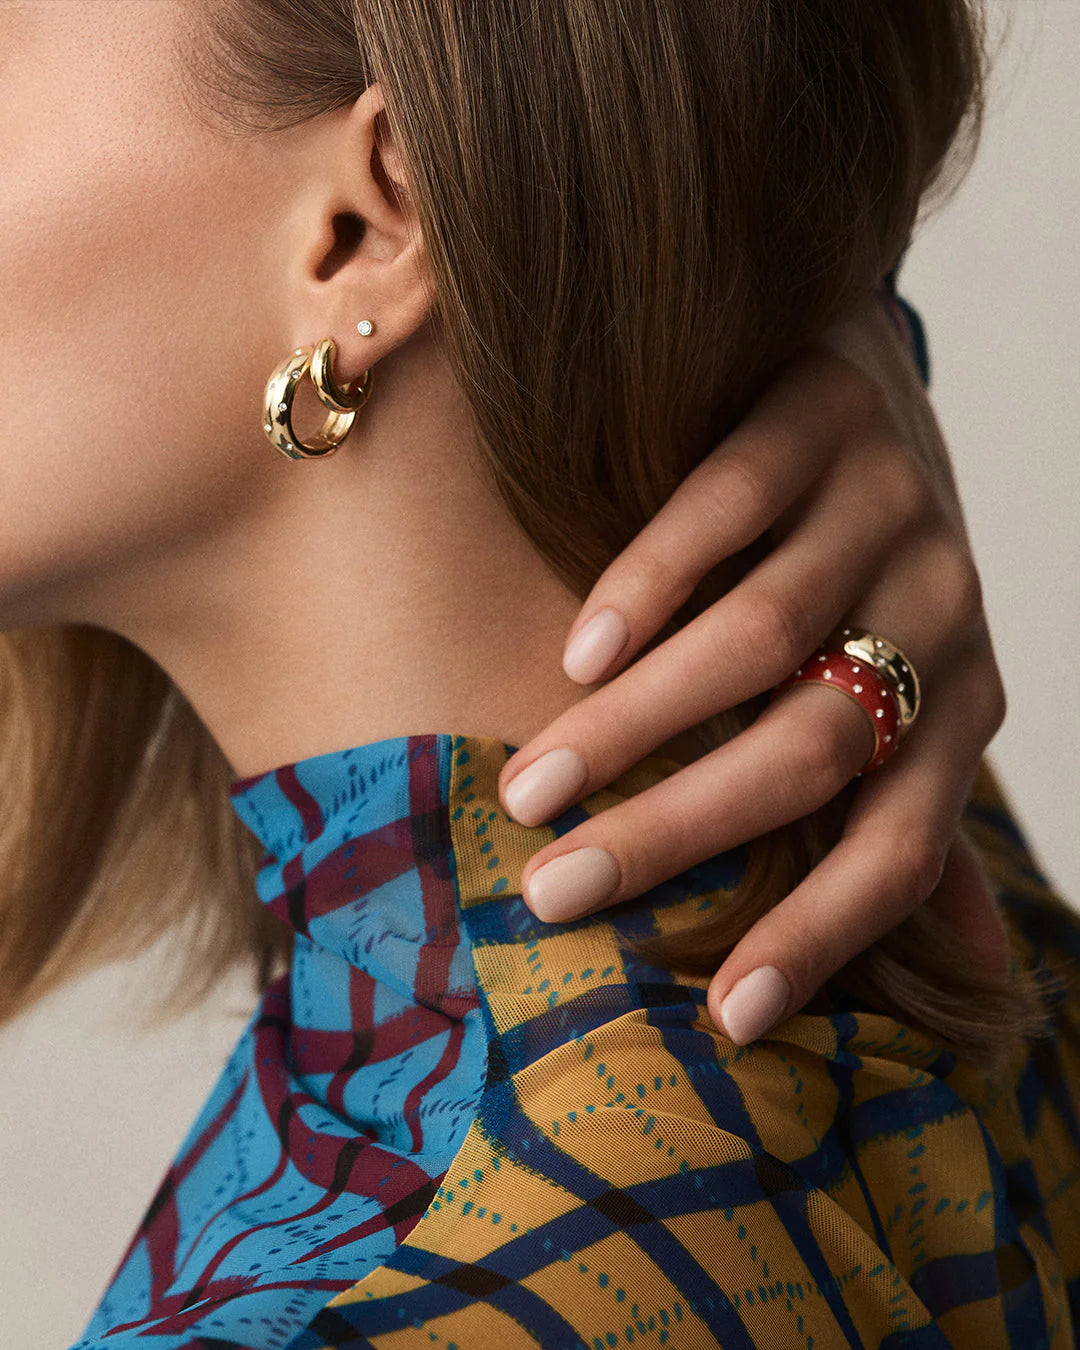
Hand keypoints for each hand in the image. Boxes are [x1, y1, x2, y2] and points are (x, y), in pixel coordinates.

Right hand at [496, 293, 1007, 1043]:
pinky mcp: (823, 413)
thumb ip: (916, 809)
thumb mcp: (908, 690)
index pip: (904, 846)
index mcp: (964, 703)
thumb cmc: (868, 567)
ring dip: (635, 724)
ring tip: (532, 784)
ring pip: (761, 638)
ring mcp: (889, 503)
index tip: (722, 1017)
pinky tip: (579, 648)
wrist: (867, 376)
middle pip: (812, 751)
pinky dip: (650, 585)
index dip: (821, 936)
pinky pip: (732, 507)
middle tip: (554, 892)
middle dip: (677, 833)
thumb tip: (973, 971)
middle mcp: (944, 609)